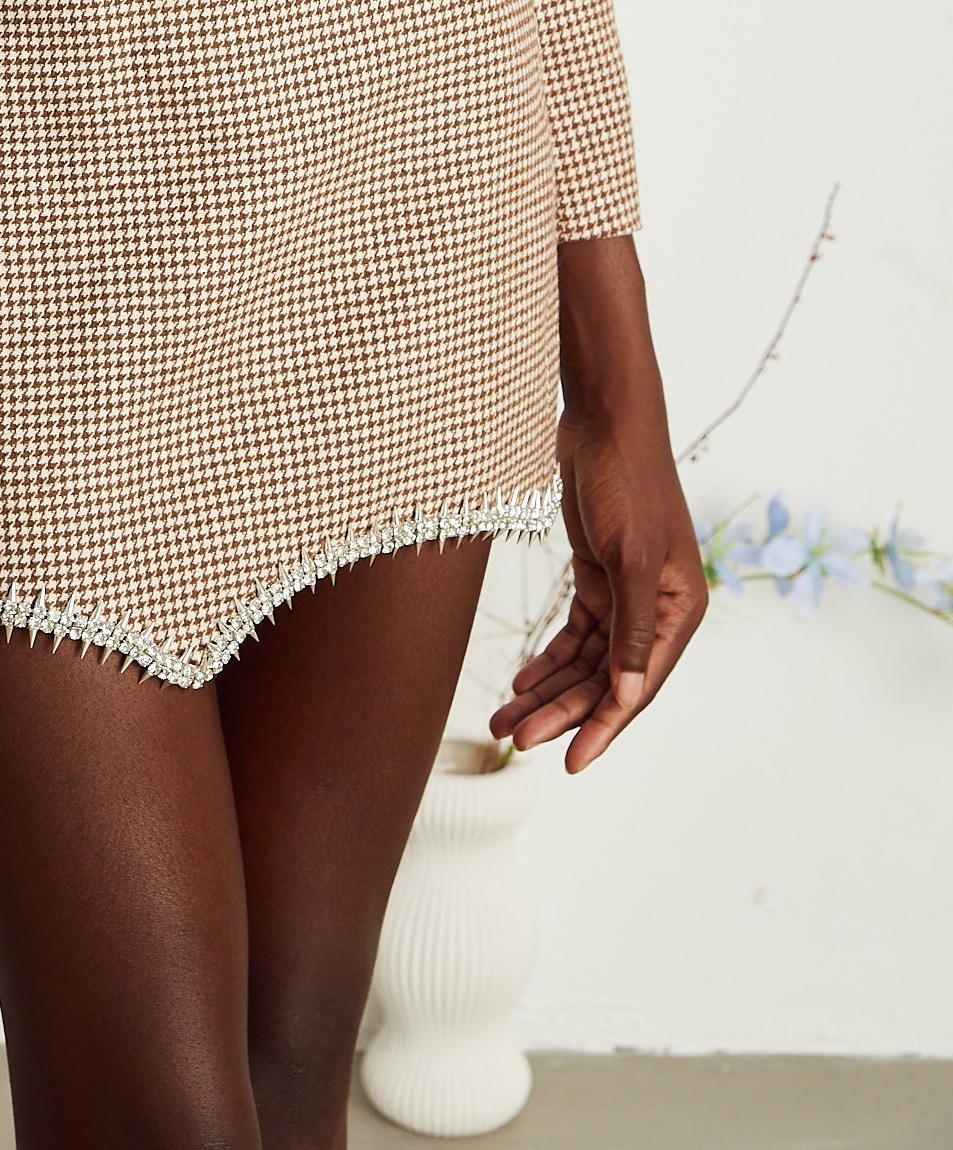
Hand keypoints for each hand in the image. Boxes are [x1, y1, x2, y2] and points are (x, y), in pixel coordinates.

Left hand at [491, 402, 706, 771]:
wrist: (604, 420)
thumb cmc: (628, 481)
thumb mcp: (631, 557)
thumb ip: (632, 628)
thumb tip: (627, 694)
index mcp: (680, 613)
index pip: (636, 687)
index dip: (602, 727)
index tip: (568, 763)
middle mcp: (658, 611)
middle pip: (604, 679)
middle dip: (561, 712)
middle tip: (514, 738)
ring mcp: (626, 595)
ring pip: (584, 661)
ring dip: (547, 690)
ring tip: (504, 720)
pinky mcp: (598, 577)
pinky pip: (574, 634)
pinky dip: (548, 658)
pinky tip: (520, 680)